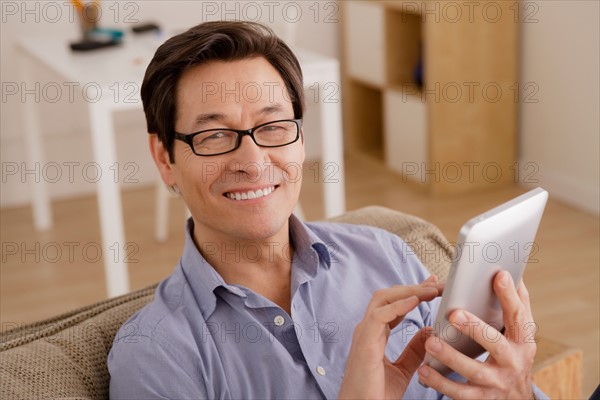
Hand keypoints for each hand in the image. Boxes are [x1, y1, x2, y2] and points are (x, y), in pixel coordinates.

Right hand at [338, 276, 442, 398]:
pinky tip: (415, 301)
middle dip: (413, 287)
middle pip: (388, 296)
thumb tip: (429, 332)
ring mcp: (364, 333)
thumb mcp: (403, 370)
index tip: (432, 285)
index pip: (394, 304)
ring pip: (383, 299)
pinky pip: (380, 316)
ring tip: (430, 289)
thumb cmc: (375, 394)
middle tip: (436, 283)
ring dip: (408, 291)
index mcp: (375, 334)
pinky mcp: (365, 342)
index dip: (413, 292)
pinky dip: (398, 306)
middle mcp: (368, 329)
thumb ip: (414, 350)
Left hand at [418, 271, 536, 398]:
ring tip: (431, 342)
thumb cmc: (513, 356)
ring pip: (474, 370)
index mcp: (522, 341)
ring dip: (451, 356)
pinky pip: (459, 393)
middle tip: (454, 314)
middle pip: (495, 344)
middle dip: (475, 329)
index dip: (509, 296)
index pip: (517, 316)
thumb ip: (517, 306)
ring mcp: (497, 383)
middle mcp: (512, 362)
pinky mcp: (482, 399)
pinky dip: (440, 382)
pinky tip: (424, 369)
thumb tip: (513, 273)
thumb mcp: (520, 335)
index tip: (498, 275)